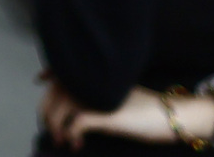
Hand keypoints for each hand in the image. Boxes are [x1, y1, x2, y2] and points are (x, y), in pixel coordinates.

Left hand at [38, 79, 213, 147]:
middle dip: (48, 112)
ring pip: (62, 107)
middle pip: (56, 91)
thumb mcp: (120, 96)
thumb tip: (80, 106)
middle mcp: (94, 81)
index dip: (49, 74)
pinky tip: (76, 144)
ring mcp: (99, 96)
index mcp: (98, 75)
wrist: (173, 115)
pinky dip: (70, 134)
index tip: (40, 80)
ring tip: (62, 141)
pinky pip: (76, 122)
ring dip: (56, 126)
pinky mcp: (105, 114)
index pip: (64, 70)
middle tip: (53, 132)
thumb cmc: (149, 109)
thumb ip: (100, 93)